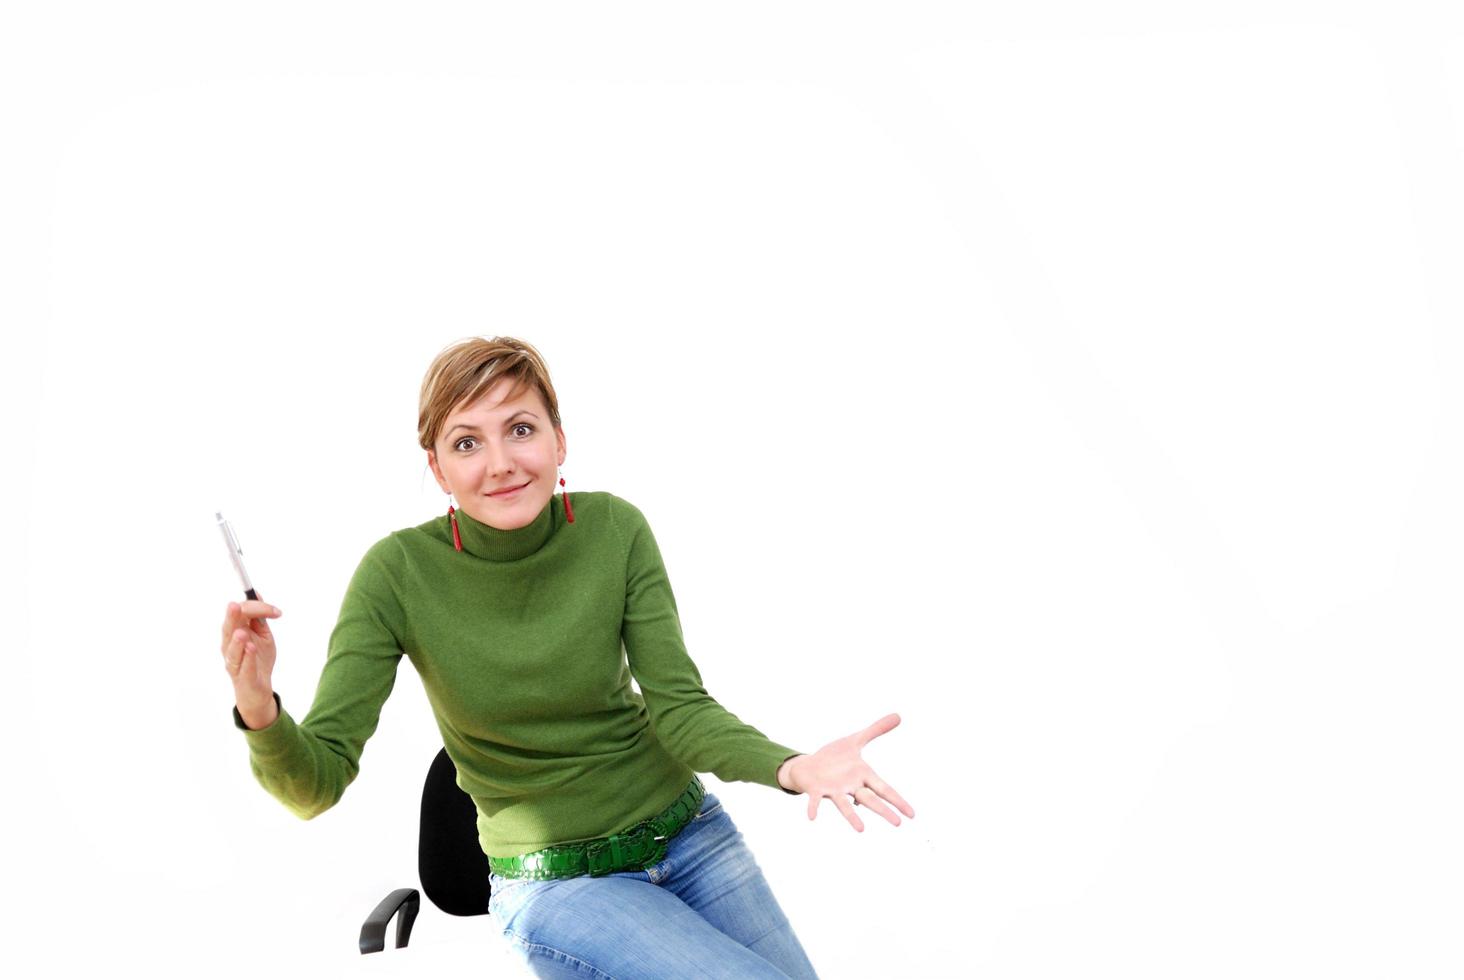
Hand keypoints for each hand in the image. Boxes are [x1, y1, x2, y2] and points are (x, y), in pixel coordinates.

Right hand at [220, 598, 282, 724]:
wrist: (258, 688)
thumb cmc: (258, 659)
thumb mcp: (262, 635)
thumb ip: (259, 616)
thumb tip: (256, 593)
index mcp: (235, 632)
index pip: (240, 614)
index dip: (257, 608)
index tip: (276, 611)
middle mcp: (230, 646)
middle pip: (229, 629)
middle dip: (232, 617)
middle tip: (236, 606)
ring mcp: (234, 662)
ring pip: (232, 650)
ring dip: (237, 641)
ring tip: (242, 632)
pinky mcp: (242, 677)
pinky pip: (244, 666)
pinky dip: (247, 658)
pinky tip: (250, 649)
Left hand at [778, 712, 914, 831]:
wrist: (808, 766)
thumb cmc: (834, 757)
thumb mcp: (855, 740)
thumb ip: (875, 730)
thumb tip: (898, 715)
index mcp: (862, 775)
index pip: (884, 789)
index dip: (897, 800)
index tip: (912, 814)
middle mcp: (850, 786)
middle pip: (870, 799)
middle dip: (883, 810)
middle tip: (898, 823)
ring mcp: (833, 790)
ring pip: (844, 805)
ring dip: (852, 817)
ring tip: (861, 830)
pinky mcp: (816, 790)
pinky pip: (816, 800)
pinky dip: (814, 808)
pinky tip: (812, 817)